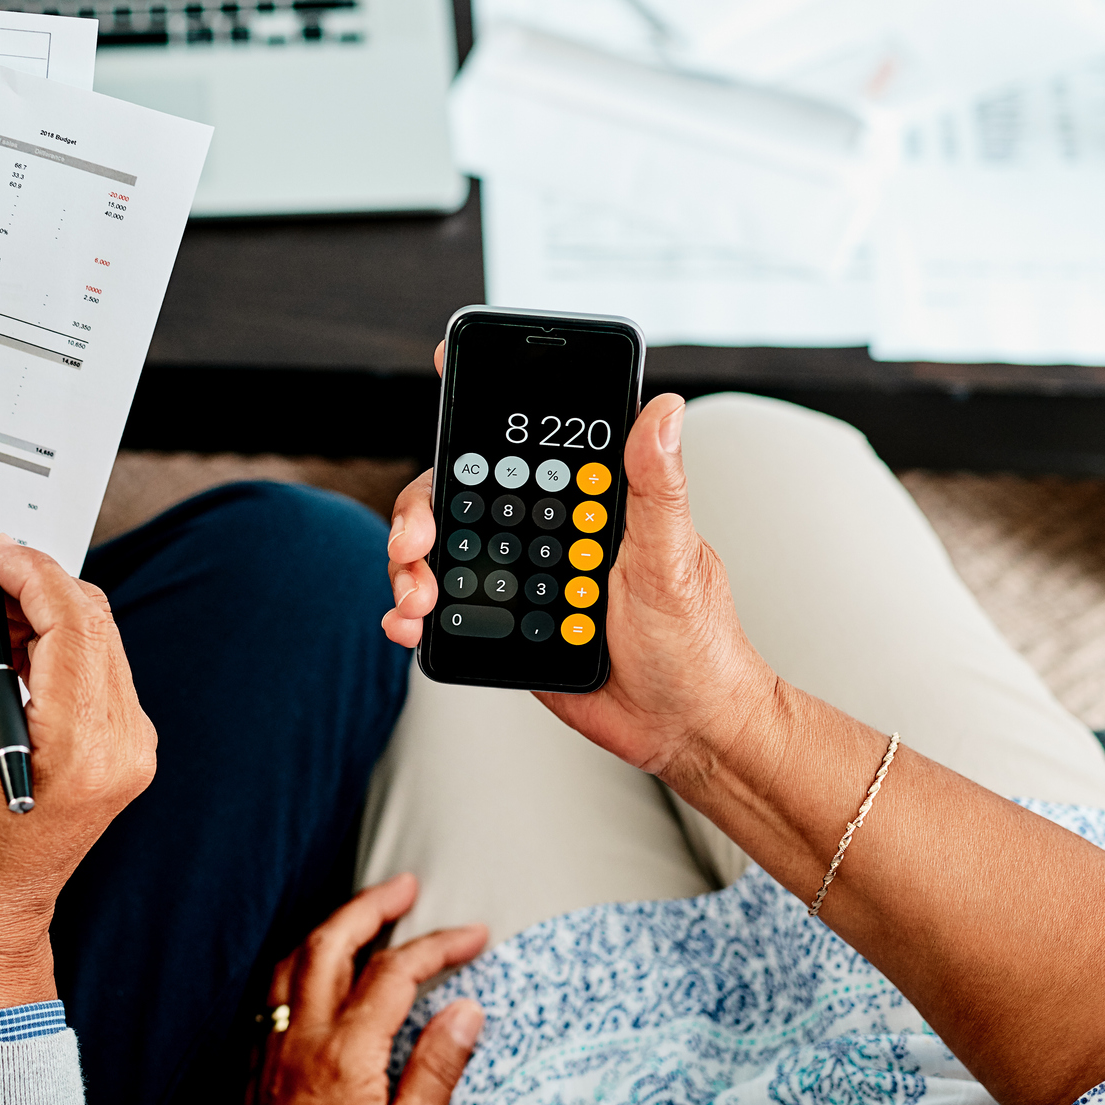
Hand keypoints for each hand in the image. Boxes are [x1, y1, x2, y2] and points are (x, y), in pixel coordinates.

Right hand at [0, 539, 157, 1019]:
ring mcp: (130, 748)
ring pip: (95, 638)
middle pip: (90, 621)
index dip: (30, 572)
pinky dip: (50, 649)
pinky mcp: (123, 747)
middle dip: (30, 591)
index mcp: (79, 747)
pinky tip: (3, 668)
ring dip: (38, 619)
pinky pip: (95, 667)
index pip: (72, 621)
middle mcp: (121, 745)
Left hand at [254, 874, 485, 1104]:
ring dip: (329, 928)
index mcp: (344, 1052)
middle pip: (330, 943)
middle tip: (403, 888)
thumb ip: (435, 1071)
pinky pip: (271, 994)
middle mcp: (300, 1040)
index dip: (438, 945)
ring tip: (359, 917)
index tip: (470, 936)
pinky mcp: (251, 1067)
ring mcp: (269, 1050)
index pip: (395, 973)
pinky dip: (297, 964)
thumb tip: (465, 1014)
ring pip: (291, 961)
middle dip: (369, 905)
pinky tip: (313, 972)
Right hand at [381, 345, 774, 777]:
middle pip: (462, 497)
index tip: (448, 378)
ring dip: (411, 565)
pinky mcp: (503, 628)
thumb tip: (663, 409)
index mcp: (587, 502)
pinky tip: (408, 621)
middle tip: (416, 540)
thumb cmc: (695, 640)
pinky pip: (445, 610)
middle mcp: (546, 532)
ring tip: (414, 595)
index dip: (481, 411)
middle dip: (423, 510)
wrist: (682, 726)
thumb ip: (657, 486)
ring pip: (444, 551)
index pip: (525, 444)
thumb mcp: (675, 558)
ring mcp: (520, 579)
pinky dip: (413, 612)